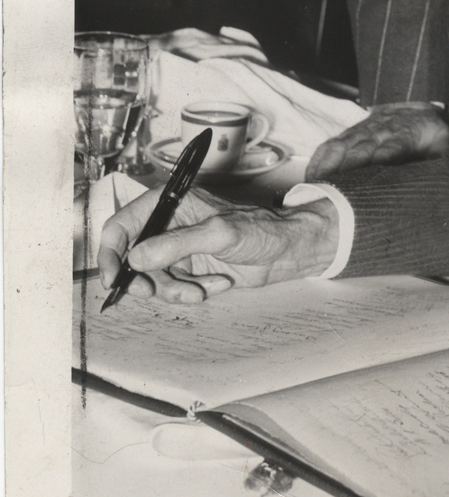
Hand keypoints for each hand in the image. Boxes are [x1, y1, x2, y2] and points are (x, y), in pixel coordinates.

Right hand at [97, 186, 339, 304]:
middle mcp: (171, 225)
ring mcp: (180, 249)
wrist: (289, 250)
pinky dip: (192, 292)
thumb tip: (136, 258)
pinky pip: (175, 288)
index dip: (111, 251)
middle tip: (154, 293)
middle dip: (143, 279)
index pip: (123, 224)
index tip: (113, 278)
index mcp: (172, 203)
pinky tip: (218, 283)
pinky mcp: (192, 269)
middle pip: (133, 258)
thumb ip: (176, 245)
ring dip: (173, 290)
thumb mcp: (217, 234)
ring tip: (199, 291)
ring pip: (154, 279)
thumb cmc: (260, 229)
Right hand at [305, 102, 448, 181]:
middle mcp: (381, 131)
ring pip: (341, 147)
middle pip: (361, 151)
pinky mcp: (350, 133)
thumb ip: (444, 165)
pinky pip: (331, 145)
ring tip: (316, 193)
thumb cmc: (431, 133)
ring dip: (328, 169)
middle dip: (346, 172)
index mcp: (407, 134)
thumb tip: (445, 186)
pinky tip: (310, 180)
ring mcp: (363, 130)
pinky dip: (319, 162)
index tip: (368, 180)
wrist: (417, 101)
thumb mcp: (445, 147)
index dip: (379, 162)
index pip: (392, 148)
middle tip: (334, 198)